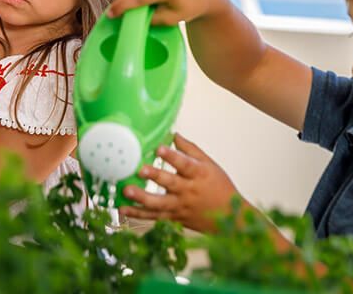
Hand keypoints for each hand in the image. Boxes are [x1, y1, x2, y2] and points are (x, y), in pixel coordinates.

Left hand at [120, 133, 240, 232]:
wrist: (229, 218)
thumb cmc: (220, 187)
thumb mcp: (209, 164)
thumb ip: (190, 149)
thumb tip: (174, 134)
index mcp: (199, 174)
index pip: (185, 164)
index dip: (172, 156)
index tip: (159, 148)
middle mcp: (189, 191)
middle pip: (171, 184)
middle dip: (155, 176)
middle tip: (140, 169)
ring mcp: (181, 207)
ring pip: (160, 204)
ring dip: (141, 198)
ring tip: (126, 191)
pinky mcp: (174, 218)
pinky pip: (154, 218)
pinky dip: (139, 214)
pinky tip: (124, 209)